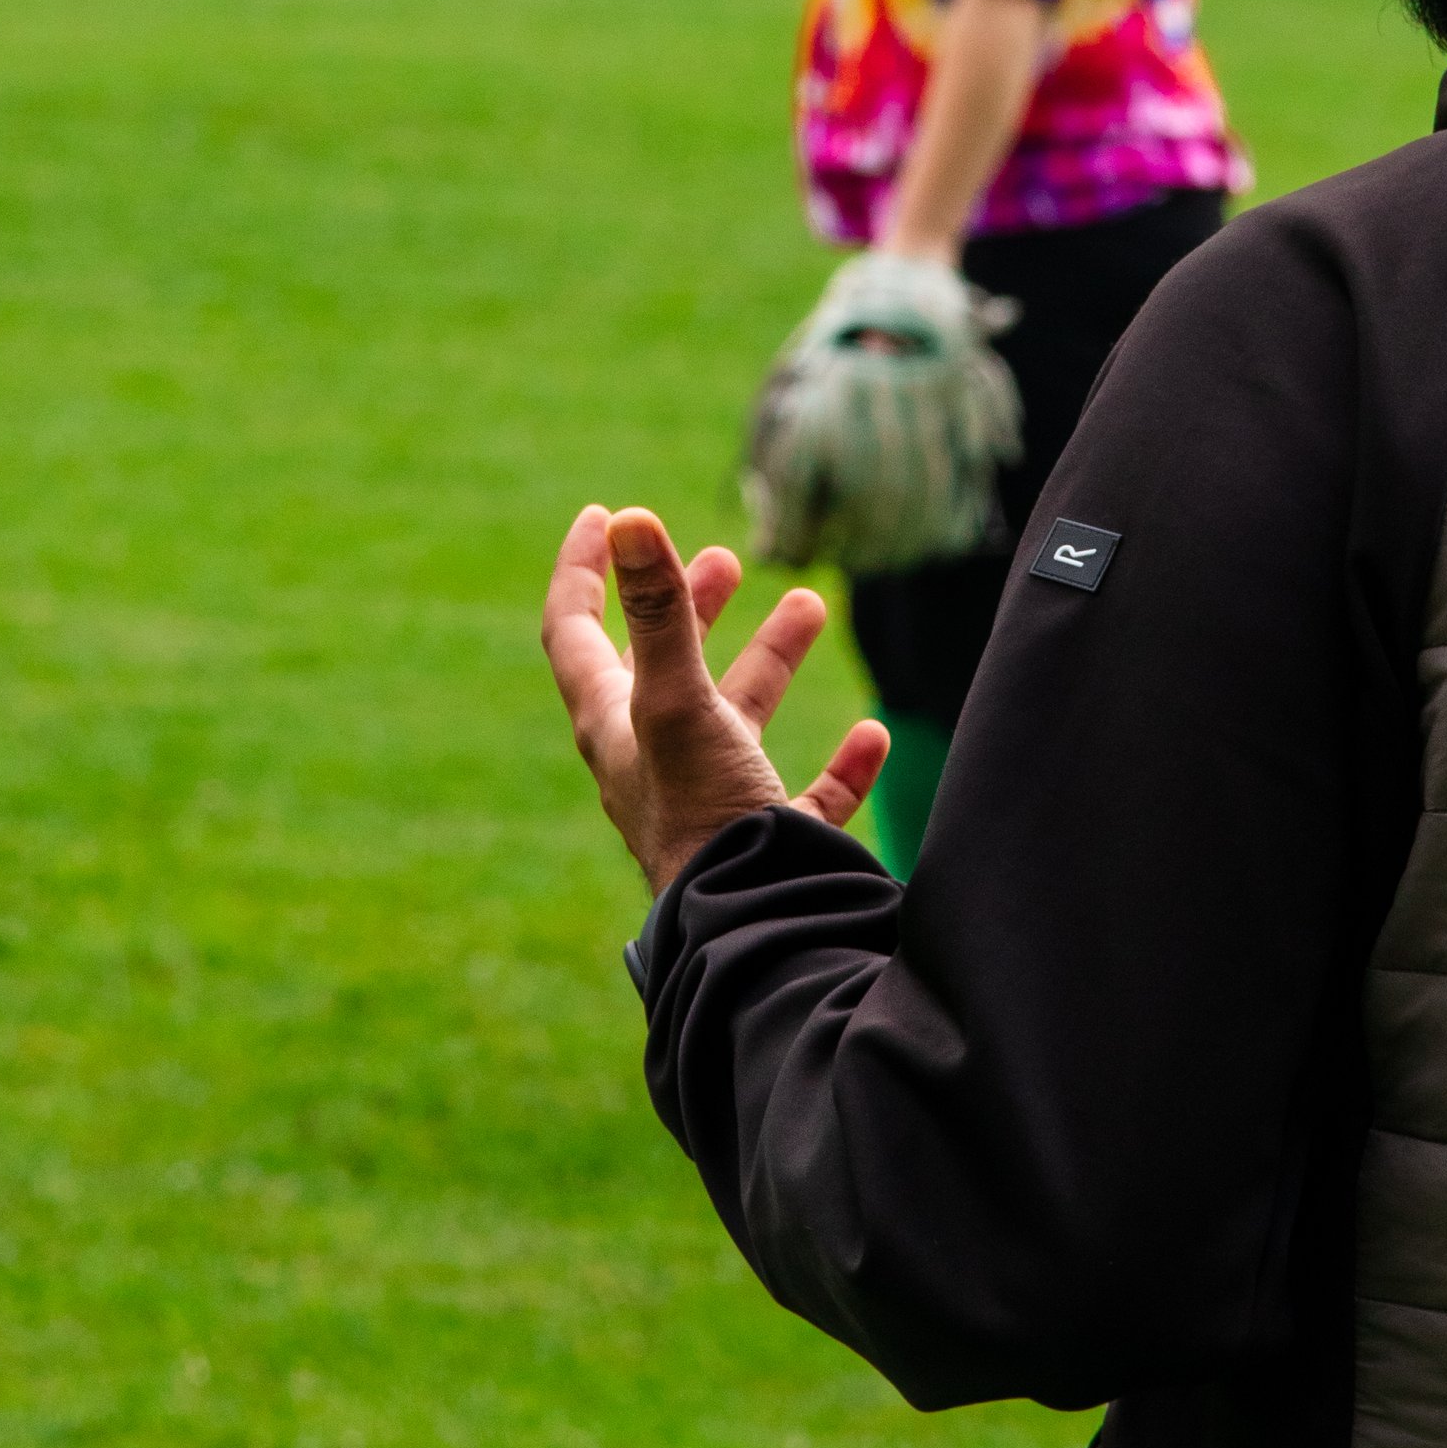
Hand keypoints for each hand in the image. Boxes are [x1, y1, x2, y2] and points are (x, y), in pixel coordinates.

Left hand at [542, 504, 890, 895]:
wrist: (752, 929)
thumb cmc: (700, 812)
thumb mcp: (678, 700)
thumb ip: (659, 612)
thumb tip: (627, 517)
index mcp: (615, 726)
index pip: (576, 633)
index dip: (584, 573)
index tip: (604, 517)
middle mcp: (656, 763)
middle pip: (661, 670)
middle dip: (690, 610)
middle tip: (722, 560)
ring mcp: (714, 808)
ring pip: (738, 721)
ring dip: (770, 661)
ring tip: (810, 604)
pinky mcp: (771, 848)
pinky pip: (806, 798)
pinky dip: (840, 763)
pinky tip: (870, 736)